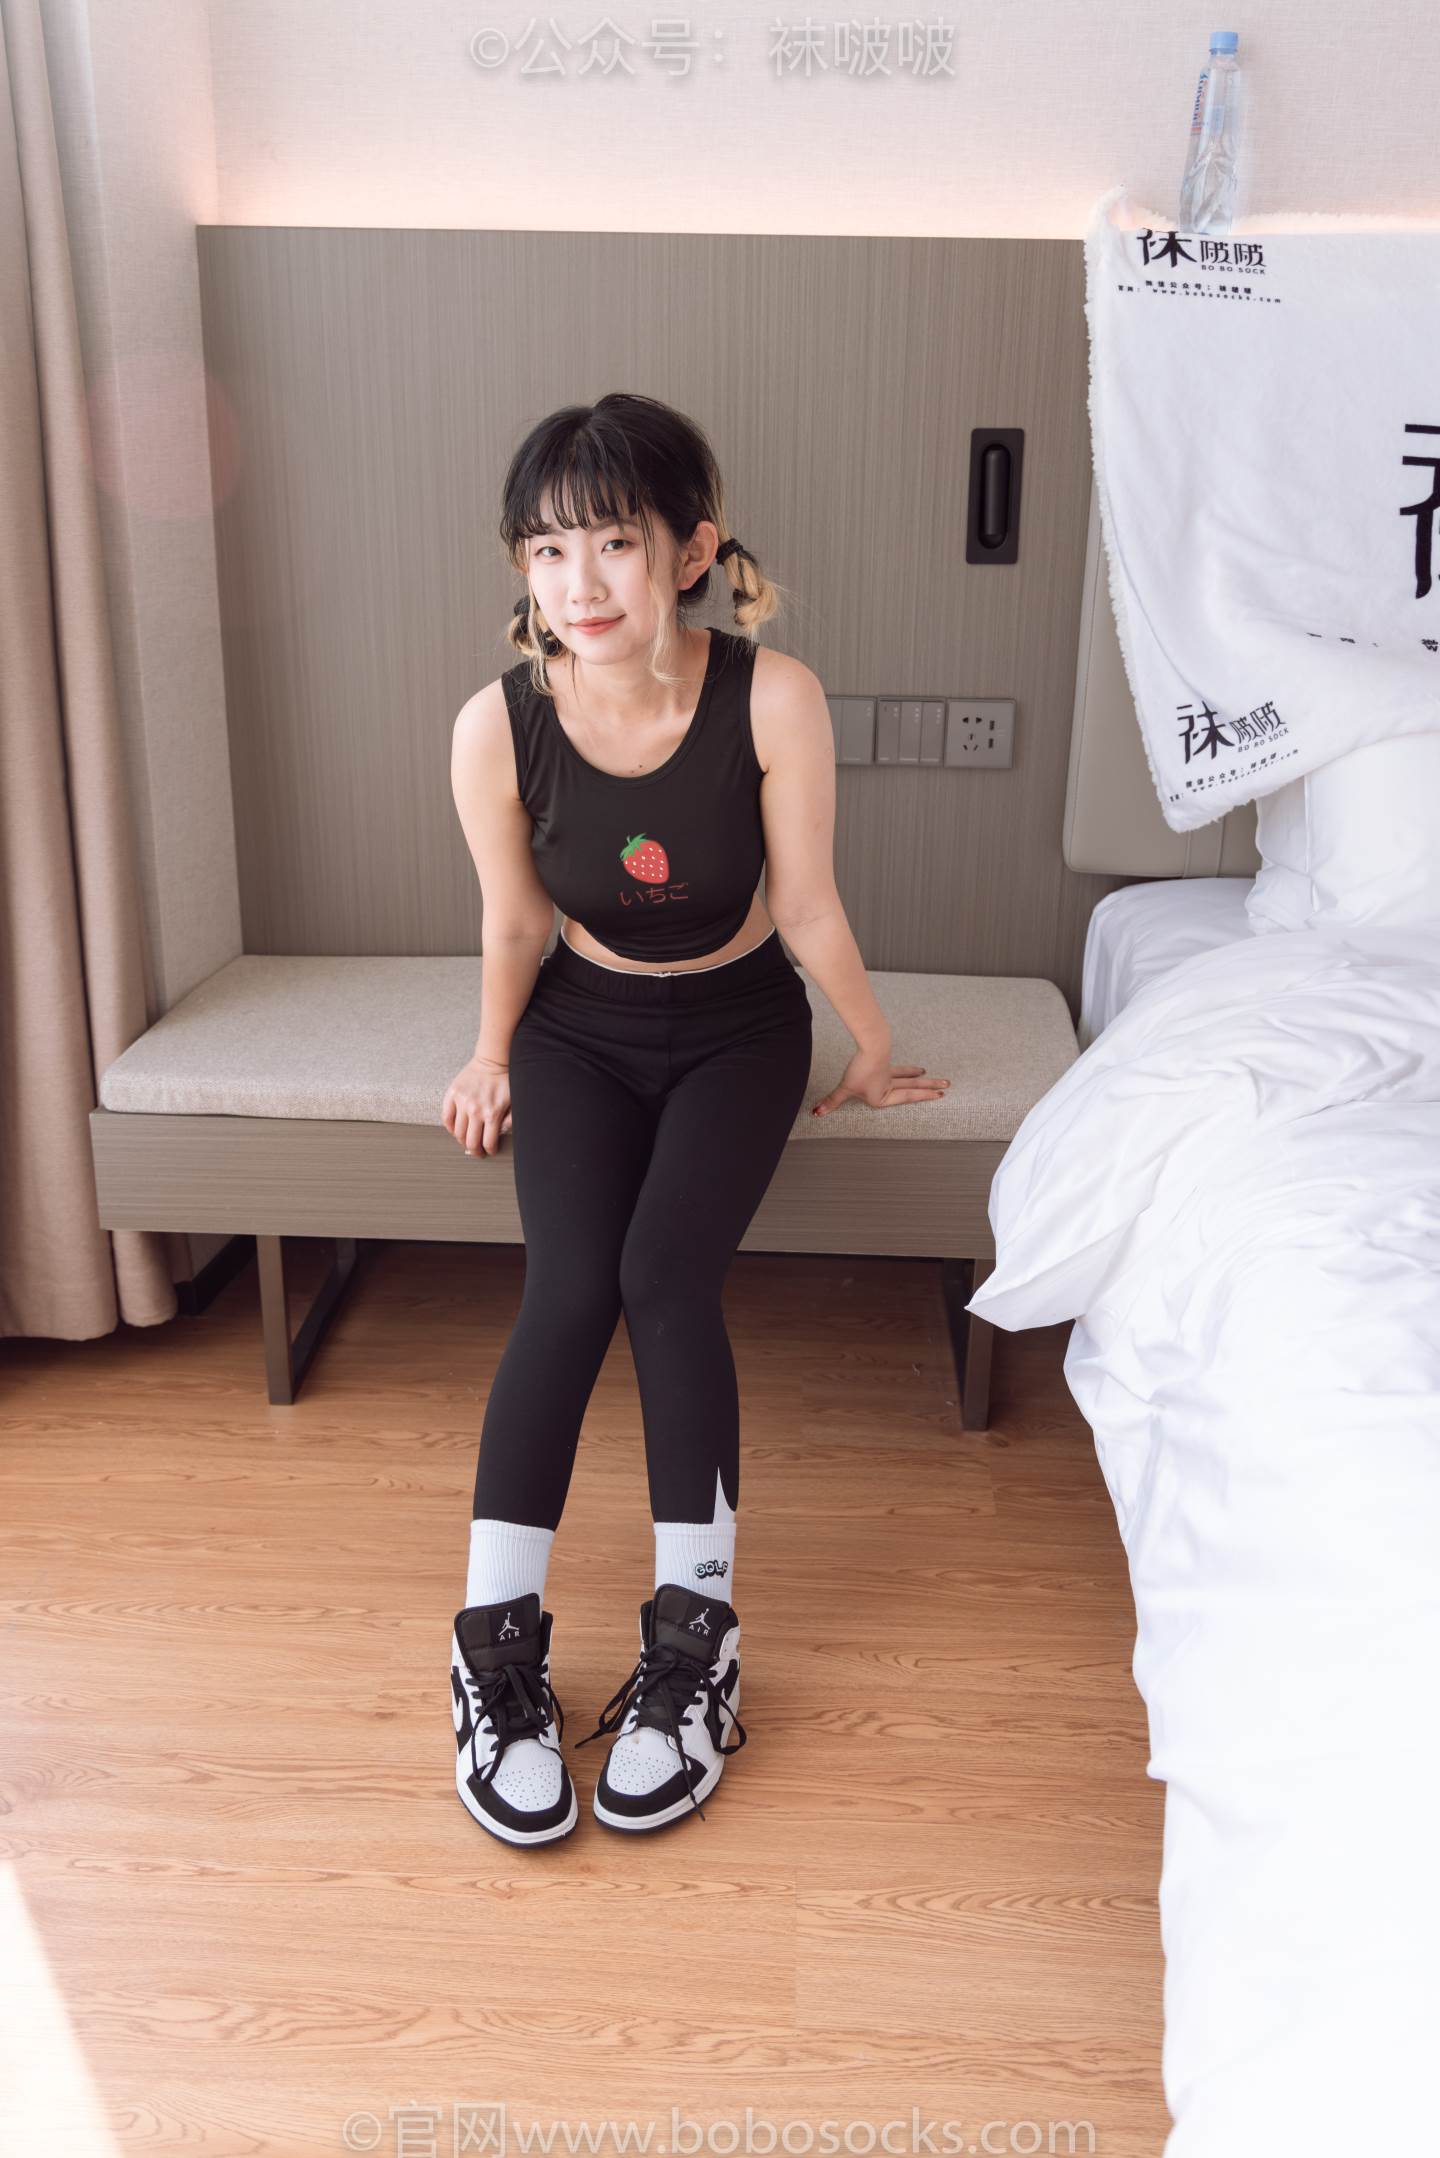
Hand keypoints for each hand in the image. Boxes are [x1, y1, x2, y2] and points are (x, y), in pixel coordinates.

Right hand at [441, 1055, 512, 1156]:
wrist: (492, 1060)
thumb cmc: (505, 1080)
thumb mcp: (515, 1102)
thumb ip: (510, 1120)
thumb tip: (502, 1134)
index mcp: (492, 1114)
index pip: (487, 1142)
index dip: (489, 1151)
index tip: (489, 1151)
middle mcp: (475, 1110)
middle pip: (471, 1141)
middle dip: (475, 1150)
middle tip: (477, 1151)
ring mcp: (462, 1103)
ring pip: (457, 1132)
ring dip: (462, 1140)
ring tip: (467, 1140)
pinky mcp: (452, 1095)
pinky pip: (446, 1117)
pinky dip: (450, 1127)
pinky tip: (455, 1129)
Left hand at [811, 1043, 951, 1117]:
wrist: (871, 1045)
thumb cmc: (860, 1070)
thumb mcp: (845, 1088)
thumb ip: (832, 1101)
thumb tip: (816, 1113)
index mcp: (884, 1096)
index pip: (906, 1098)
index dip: (923, 1097)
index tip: (939, 1094)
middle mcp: (890, 1086)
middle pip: (914, 1088)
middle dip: (929, 1088)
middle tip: (947, 1087)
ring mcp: (889, 1073)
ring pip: (909, 1078)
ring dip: (921, 1079)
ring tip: (931, 1076)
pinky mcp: (885, 1062)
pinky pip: (899, 1069)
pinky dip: (908, 1070)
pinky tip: (916, 1069)